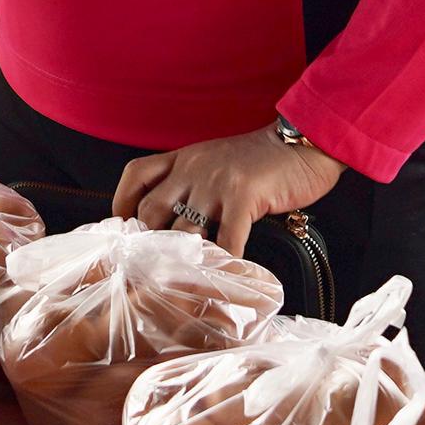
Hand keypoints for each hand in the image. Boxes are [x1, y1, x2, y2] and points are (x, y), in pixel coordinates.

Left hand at [113, 128, 342, 259]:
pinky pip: (226, 238)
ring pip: (183, 228)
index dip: (123, 204)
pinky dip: (225, 261)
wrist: (302, 144)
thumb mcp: (216, 160)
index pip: (137, 175)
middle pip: (152, 210)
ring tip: (187, 279)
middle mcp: (193, 168)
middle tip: (157, 267)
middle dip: (151, 242)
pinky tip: (228, 274)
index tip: (124, 231)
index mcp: (184, 158)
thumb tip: (176, 220)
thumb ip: (194, 181)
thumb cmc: (263, 158)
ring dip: (184, 257)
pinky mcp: (243, 195)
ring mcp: (216, 182)